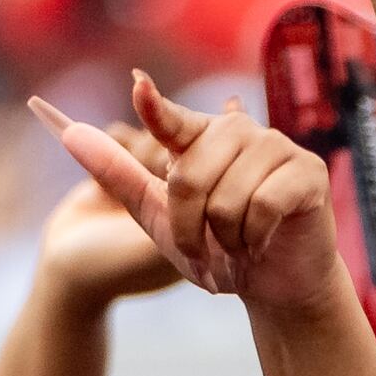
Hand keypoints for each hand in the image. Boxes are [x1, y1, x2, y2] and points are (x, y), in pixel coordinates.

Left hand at [33, 76, 347, 319]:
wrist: (275, 287)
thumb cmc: (220, 251)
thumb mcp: (159, 218)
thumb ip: (118, 175)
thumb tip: (68, 133)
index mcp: (203, 138)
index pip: (171, 120)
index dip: (155, 108)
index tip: (138, 88)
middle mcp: (240, 133)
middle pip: (189, 176)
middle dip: (187, 229)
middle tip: (204, 251)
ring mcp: (277, 147)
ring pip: (226, 197)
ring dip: (224, 241)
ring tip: (238, 247)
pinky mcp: (307, 172)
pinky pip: (263, 205)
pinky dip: (255, 239)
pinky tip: (263, 243)